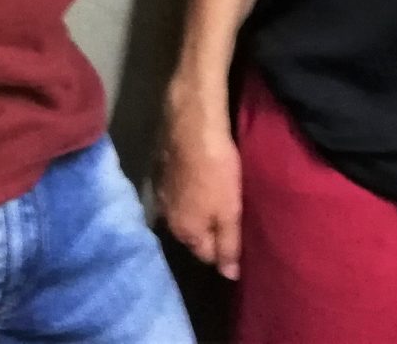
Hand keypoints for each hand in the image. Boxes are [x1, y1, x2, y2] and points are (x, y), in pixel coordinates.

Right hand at [158, 81, 242, 279]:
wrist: (192, 122)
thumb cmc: (216, 169)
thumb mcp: (230, 211)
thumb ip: (229, 245)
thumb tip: (228, 275)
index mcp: (185, 231)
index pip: (206, 255)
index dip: (224, 250)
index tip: (238, 237)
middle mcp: (167, 217)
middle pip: (192, 234)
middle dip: (208, 231)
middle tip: (229, 216)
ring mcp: (160, 192)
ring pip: (183, 211)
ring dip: (197, 210)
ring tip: (215, 197)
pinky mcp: (159, 169)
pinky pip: (177, 190)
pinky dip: (188, 190)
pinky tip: (199, 178)